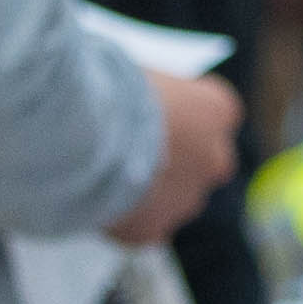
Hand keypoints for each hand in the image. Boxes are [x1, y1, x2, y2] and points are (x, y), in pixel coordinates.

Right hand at [109, 69, 243, 244]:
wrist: (85, 134)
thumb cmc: (111, 88)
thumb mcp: (143, 74)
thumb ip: (156, 96)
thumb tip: (139, 99)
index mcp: (217, 110)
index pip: (215, 115)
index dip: (184, 119)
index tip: (158, 118)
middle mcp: (215, 158)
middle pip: (203, 161)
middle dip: (178, 161)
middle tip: (136, 153)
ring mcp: (188, 198)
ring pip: (176, 198)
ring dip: (152, 192)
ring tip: (109, 176)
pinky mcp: (156, 229)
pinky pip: (145, 225)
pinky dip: (126, 218)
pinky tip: (99, 199)